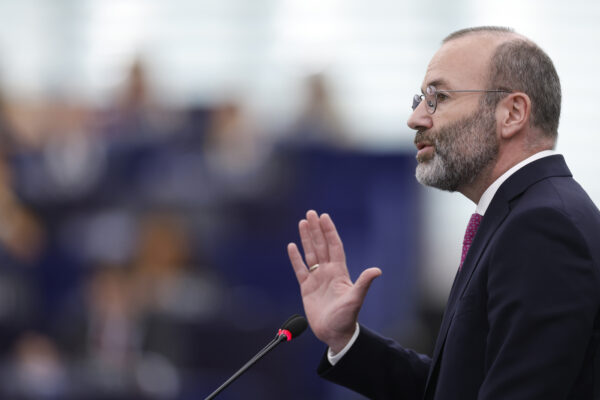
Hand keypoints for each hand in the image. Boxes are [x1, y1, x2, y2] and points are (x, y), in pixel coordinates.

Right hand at [287, 210, 381, 352]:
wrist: (335, 333)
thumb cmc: (347, 318)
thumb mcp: (355, 299)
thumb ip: (363, 283)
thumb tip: (377, 270)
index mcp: (339, 272)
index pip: (334, 246)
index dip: (329, 231)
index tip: (324, 217)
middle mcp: (328, 272)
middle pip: (320, 245)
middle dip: (316, 229)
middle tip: (310, 213)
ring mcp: (317, 278)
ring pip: (310, 254)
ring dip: (306, 238)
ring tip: (302, 223)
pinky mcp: (307, 288)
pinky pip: (300, 269)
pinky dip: (295, 258)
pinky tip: (292, 246)